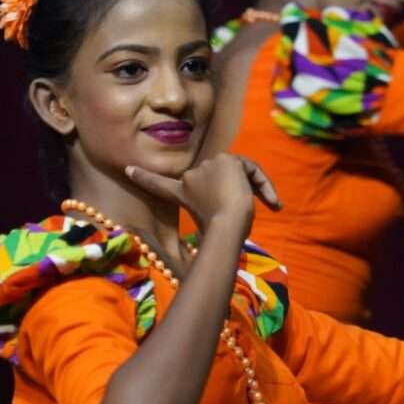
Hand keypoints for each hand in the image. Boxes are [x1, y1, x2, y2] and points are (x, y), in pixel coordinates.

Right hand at [126, 154, 280, 234]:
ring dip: (257, 188)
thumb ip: (211, 215)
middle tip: (265, 209)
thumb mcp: (212, 227)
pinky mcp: (226, 160)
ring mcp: (209, 165)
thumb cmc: (220, 235)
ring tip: (272, 206)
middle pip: (220, 178)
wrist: (226, 225)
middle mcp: (192, 176)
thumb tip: (210, 243)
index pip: (160, 184)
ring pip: (238, 172)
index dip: (143, 178)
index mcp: (183, 194)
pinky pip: (251, 168)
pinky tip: (276, 203)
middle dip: (238, 192)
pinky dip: (266, 184)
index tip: (128, 170)